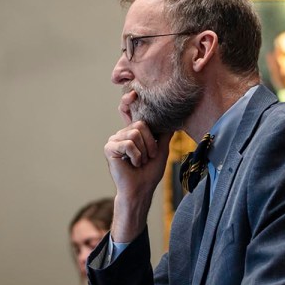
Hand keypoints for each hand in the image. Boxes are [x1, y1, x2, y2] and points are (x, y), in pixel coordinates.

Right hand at [104, 98, 171, 241]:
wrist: (141, 190)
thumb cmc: (150, 172)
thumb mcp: (162, 150)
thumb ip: (164, 134)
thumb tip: (174, 121)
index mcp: (131, 133)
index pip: (129, 112)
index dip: (128, 101)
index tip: (133, 94)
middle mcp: (121, 134)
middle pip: (141, 124)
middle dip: (150, 143)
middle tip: (147, 158)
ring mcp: (114, 140)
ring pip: (136, 133)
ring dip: (144, 152)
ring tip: (140, 162)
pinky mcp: (110, 148)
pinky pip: (129, 143)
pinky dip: (136, 156)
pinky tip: (133, 164)